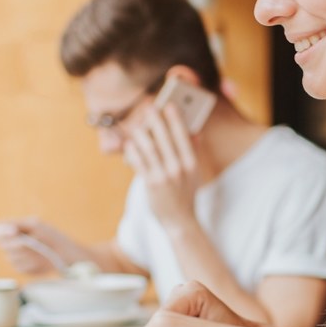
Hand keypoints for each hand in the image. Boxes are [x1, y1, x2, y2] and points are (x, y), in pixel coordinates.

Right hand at [0, 217, 81, 274]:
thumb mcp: (36, 225)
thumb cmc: (50, 235)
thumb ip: (20, 225)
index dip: (0, 232)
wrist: (65, 253)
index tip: (14, 231)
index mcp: (11, 230)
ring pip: (11, 256)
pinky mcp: (21, 269)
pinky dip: (31, 262)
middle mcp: (10, 244)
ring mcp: (14, 258)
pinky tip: (40, 259)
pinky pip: (19, 266)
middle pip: (2, 244)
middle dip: (17, 242)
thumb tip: (10, 229)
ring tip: (40, 249)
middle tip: (32, 240)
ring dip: (26, 252)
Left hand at [123, 104, 201, 228]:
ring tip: (136, 125)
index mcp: (191, 163)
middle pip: (165, 138)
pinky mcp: (151, 184)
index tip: (169, 105)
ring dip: (141, 133)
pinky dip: (133, 151)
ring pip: (149, 148)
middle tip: (149, 107)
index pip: (183, 136)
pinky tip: (130, 143)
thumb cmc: (186, 194)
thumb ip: (194, 152)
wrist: (180, 220)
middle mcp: (179, 168)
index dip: (176, 119)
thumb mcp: (195, 174)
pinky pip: (139, 162)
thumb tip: (195, 132)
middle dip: (156, 120)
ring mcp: (164, 176)